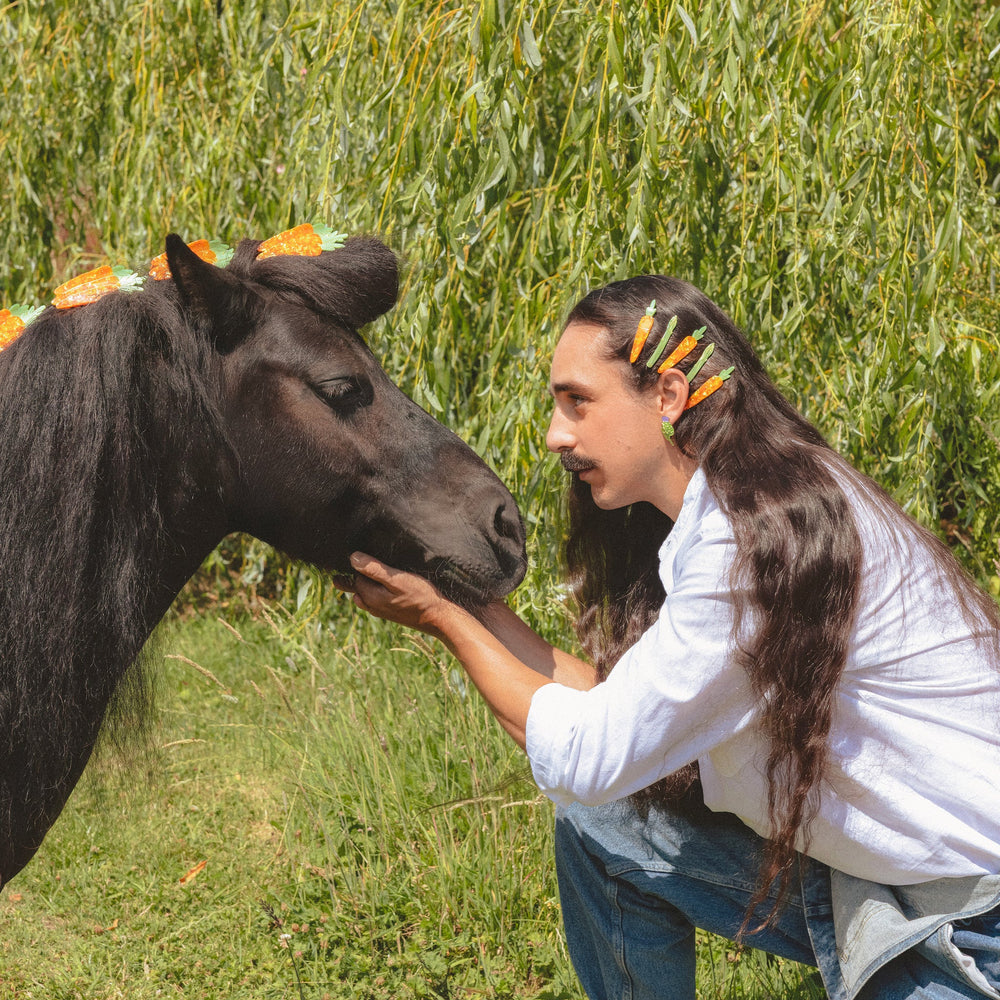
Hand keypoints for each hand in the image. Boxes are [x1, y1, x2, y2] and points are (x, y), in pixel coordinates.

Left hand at [336, 552, 460, 636]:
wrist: (436, 617)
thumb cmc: (419, 595)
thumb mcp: (397, 579)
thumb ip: (374, 570)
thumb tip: (352, 558)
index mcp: (370, 597)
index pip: (357, 575)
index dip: (364, 564)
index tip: (375, 557)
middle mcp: (371, 606)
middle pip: (359, 584)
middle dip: (364, 574)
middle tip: (379, 564)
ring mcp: (379, 611)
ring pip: (365, 593)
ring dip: (369, 583)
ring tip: (381, 574)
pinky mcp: (388, 612)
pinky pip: (374, 599)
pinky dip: (376, 591)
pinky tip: (388, 586)